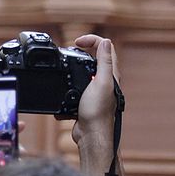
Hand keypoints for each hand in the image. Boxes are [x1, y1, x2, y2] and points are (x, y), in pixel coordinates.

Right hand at [72, 35, 120, 164]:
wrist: (90, 135)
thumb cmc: (97, 112)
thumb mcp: (101, 82)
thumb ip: (105, 62)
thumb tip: (106, 42)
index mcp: (110, 74)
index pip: (105, 48)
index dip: (91, 40)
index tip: (77, 42)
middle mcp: (104, 82)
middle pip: (94, 58)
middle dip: (82, 51)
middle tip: (70, 50)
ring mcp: (94, 91)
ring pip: (83, 73)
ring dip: (74, 69)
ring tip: (65, 68)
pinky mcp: (85, 101)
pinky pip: (75, 89)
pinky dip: (67, 88)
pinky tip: (64, 91)